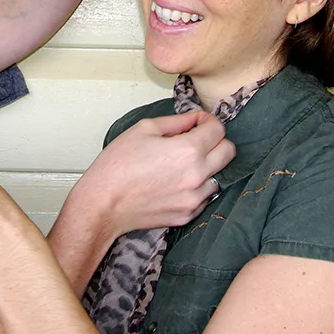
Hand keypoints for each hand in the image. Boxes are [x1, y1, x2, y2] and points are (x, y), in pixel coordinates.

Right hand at [67, 110, 234, 243]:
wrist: (104, 203)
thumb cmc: (117, 166)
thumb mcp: (143, 129)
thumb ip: (176, 121)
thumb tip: (193, 119)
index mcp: (188, 151)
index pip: (218, 130)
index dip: (208, 121)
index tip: (198, 122)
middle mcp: (197, 176)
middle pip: (229, 152)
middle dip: (215, 141)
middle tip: (196, 140)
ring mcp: (194, 198)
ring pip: (218, 176)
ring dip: (206, 167)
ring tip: (181, 165)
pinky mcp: (188, 215)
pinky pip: (204, 197)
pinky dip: (196, 187)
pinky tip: (174, 182)